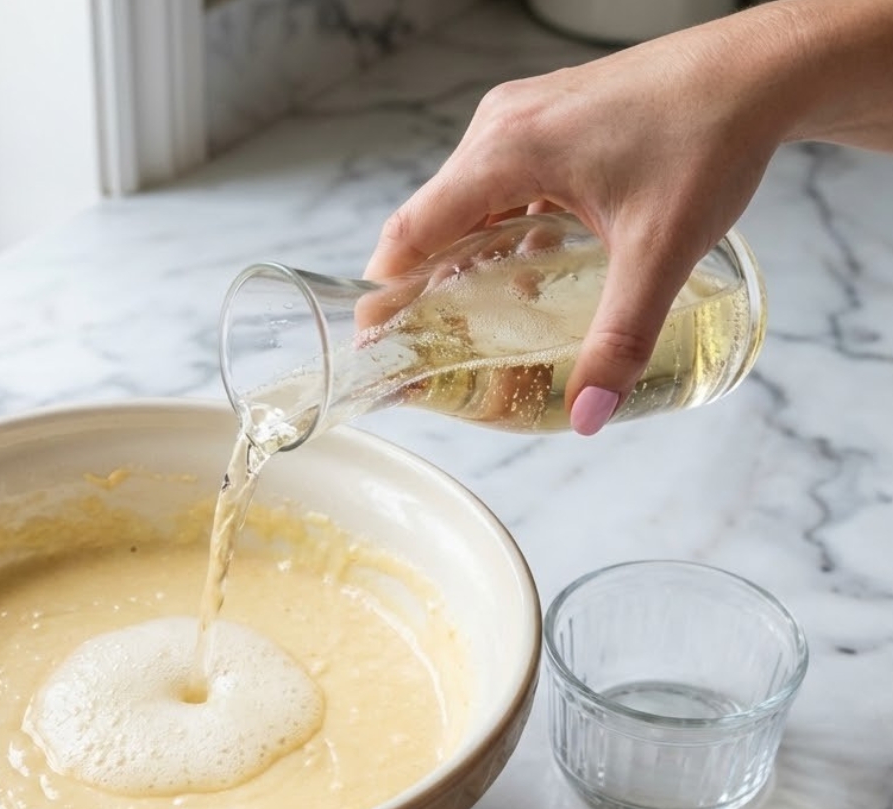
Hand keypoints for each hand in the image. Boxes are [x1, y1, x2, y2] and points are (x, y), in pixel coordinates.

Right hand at [364, 9, 790, 433]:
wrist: (764, 68)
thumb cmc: (711, 135)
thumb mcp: (660, 250)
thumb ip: (620, 337)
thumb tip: (587, 414)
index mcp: (506, 150)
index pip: (412, 231)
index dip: (383, 291)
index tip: (370, 339)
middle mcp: (501, 128)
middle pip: (431, 220)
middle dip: (418, 286)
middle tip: (414, 344)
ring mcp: (524, 119)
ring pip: (465, 203)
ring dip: (459, 260)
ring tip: (462, 319)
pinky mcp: (549, 122)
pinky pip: (499, 186)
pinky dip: (496, 232)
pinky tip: (521, 271)